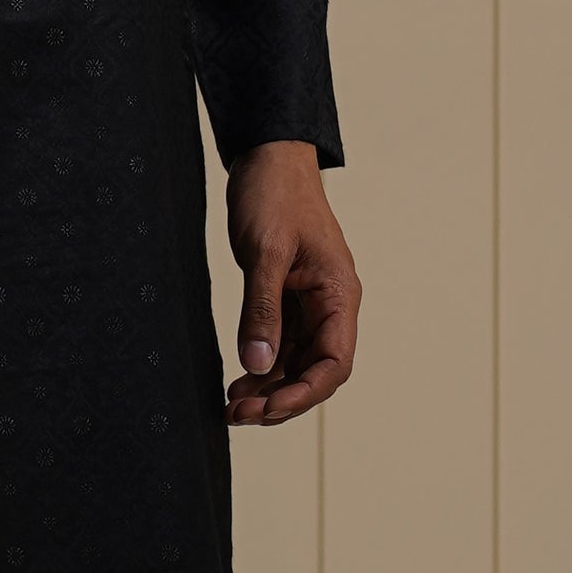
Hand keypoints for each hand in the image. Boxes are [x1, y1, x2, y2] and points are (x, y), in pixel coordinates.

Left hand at [222, 140, 360, 425]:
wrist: (268, 156)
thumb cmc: (274, 194)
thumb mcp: (265, 252)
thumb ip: (262, 309)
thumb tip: (256, 364)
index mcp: (339, 295)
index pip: (334, 363)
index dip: (304, 394)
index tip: (268, 410)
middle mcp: (330, 305)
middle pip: (315, 371)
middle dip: (281, 399)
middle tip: (238, 416)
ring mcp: (309, 304)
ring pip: (296, 362)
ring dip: (268, 388)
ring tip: (232, 408)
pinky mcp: (287, 298)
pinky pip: (280, 344)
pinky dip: (261, 366)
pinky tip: (237, 382)